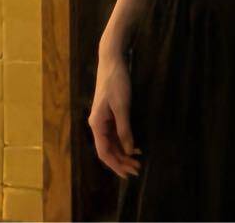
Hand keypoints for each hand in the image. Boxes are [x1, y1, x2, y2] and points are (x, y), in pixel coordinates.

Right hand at [88, 53, 142, 179]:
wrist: (112, 61)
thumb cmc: (116, 82)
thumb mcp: (122, 106)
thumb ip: (124, 129)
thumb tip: (129, 150)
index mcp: (96, 124)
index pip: (104, 152)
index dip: (115, 165)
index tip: (128, 173)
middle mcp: (97, 124)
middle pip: (107, 149)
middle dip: (121, 161)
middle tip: (138, 169)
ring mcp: (103, 119)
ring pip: (111, 142)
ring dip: (123, 153)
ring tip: (138, 160)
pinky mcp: (109, 114)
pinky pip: (115, 133)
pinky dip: (124, 141)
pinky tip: (134, 145)